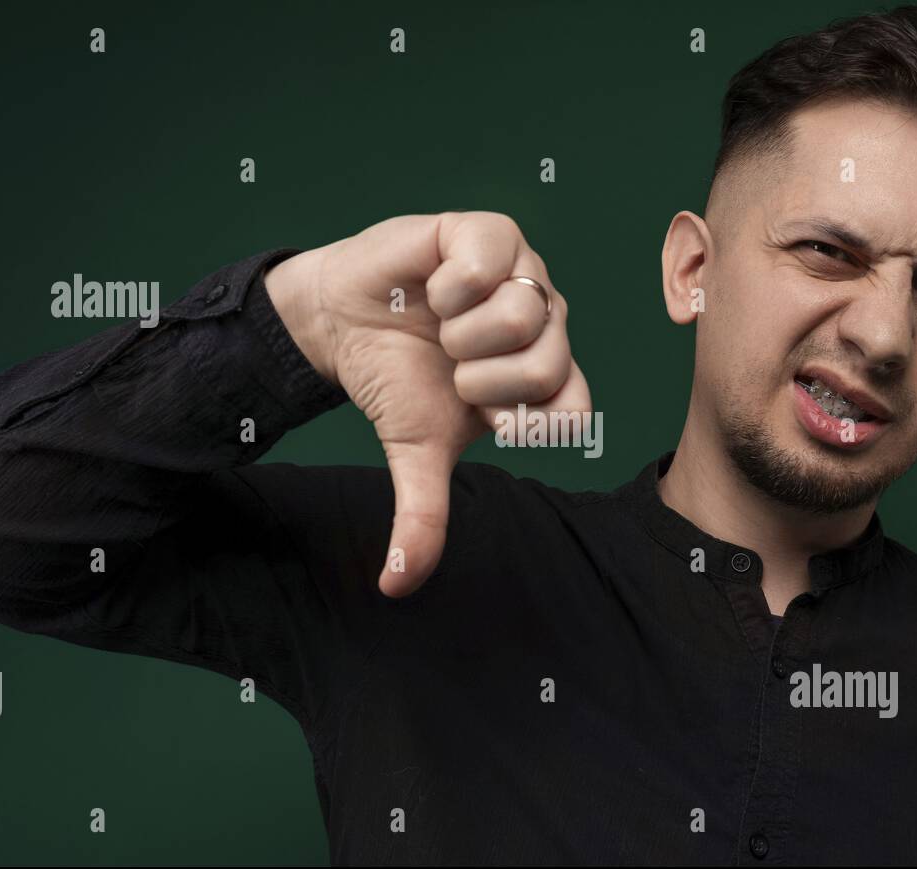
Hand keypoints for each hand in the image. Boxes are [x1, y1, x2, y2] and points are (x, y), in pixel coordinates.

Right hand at [265, 211, 590, 597]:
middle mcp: (544, 324)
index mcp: (542, 377)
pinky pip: (493, 257)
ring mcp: (520, 274)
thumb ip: (424, 514)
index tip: (481, 417)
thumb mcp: (414, 450)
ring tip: (440, 328)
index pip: (577, 411)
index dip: (526, 420)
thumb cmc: (394, 379)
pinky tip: (434, 288)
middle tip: (450, 367)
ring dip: (464, 333)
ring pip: (527, 312)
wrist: (340, 323)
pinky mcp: (485, 234)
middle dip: (481, 377)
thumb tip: (396, 586)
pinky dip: (452, 284)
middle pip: (551, 362)